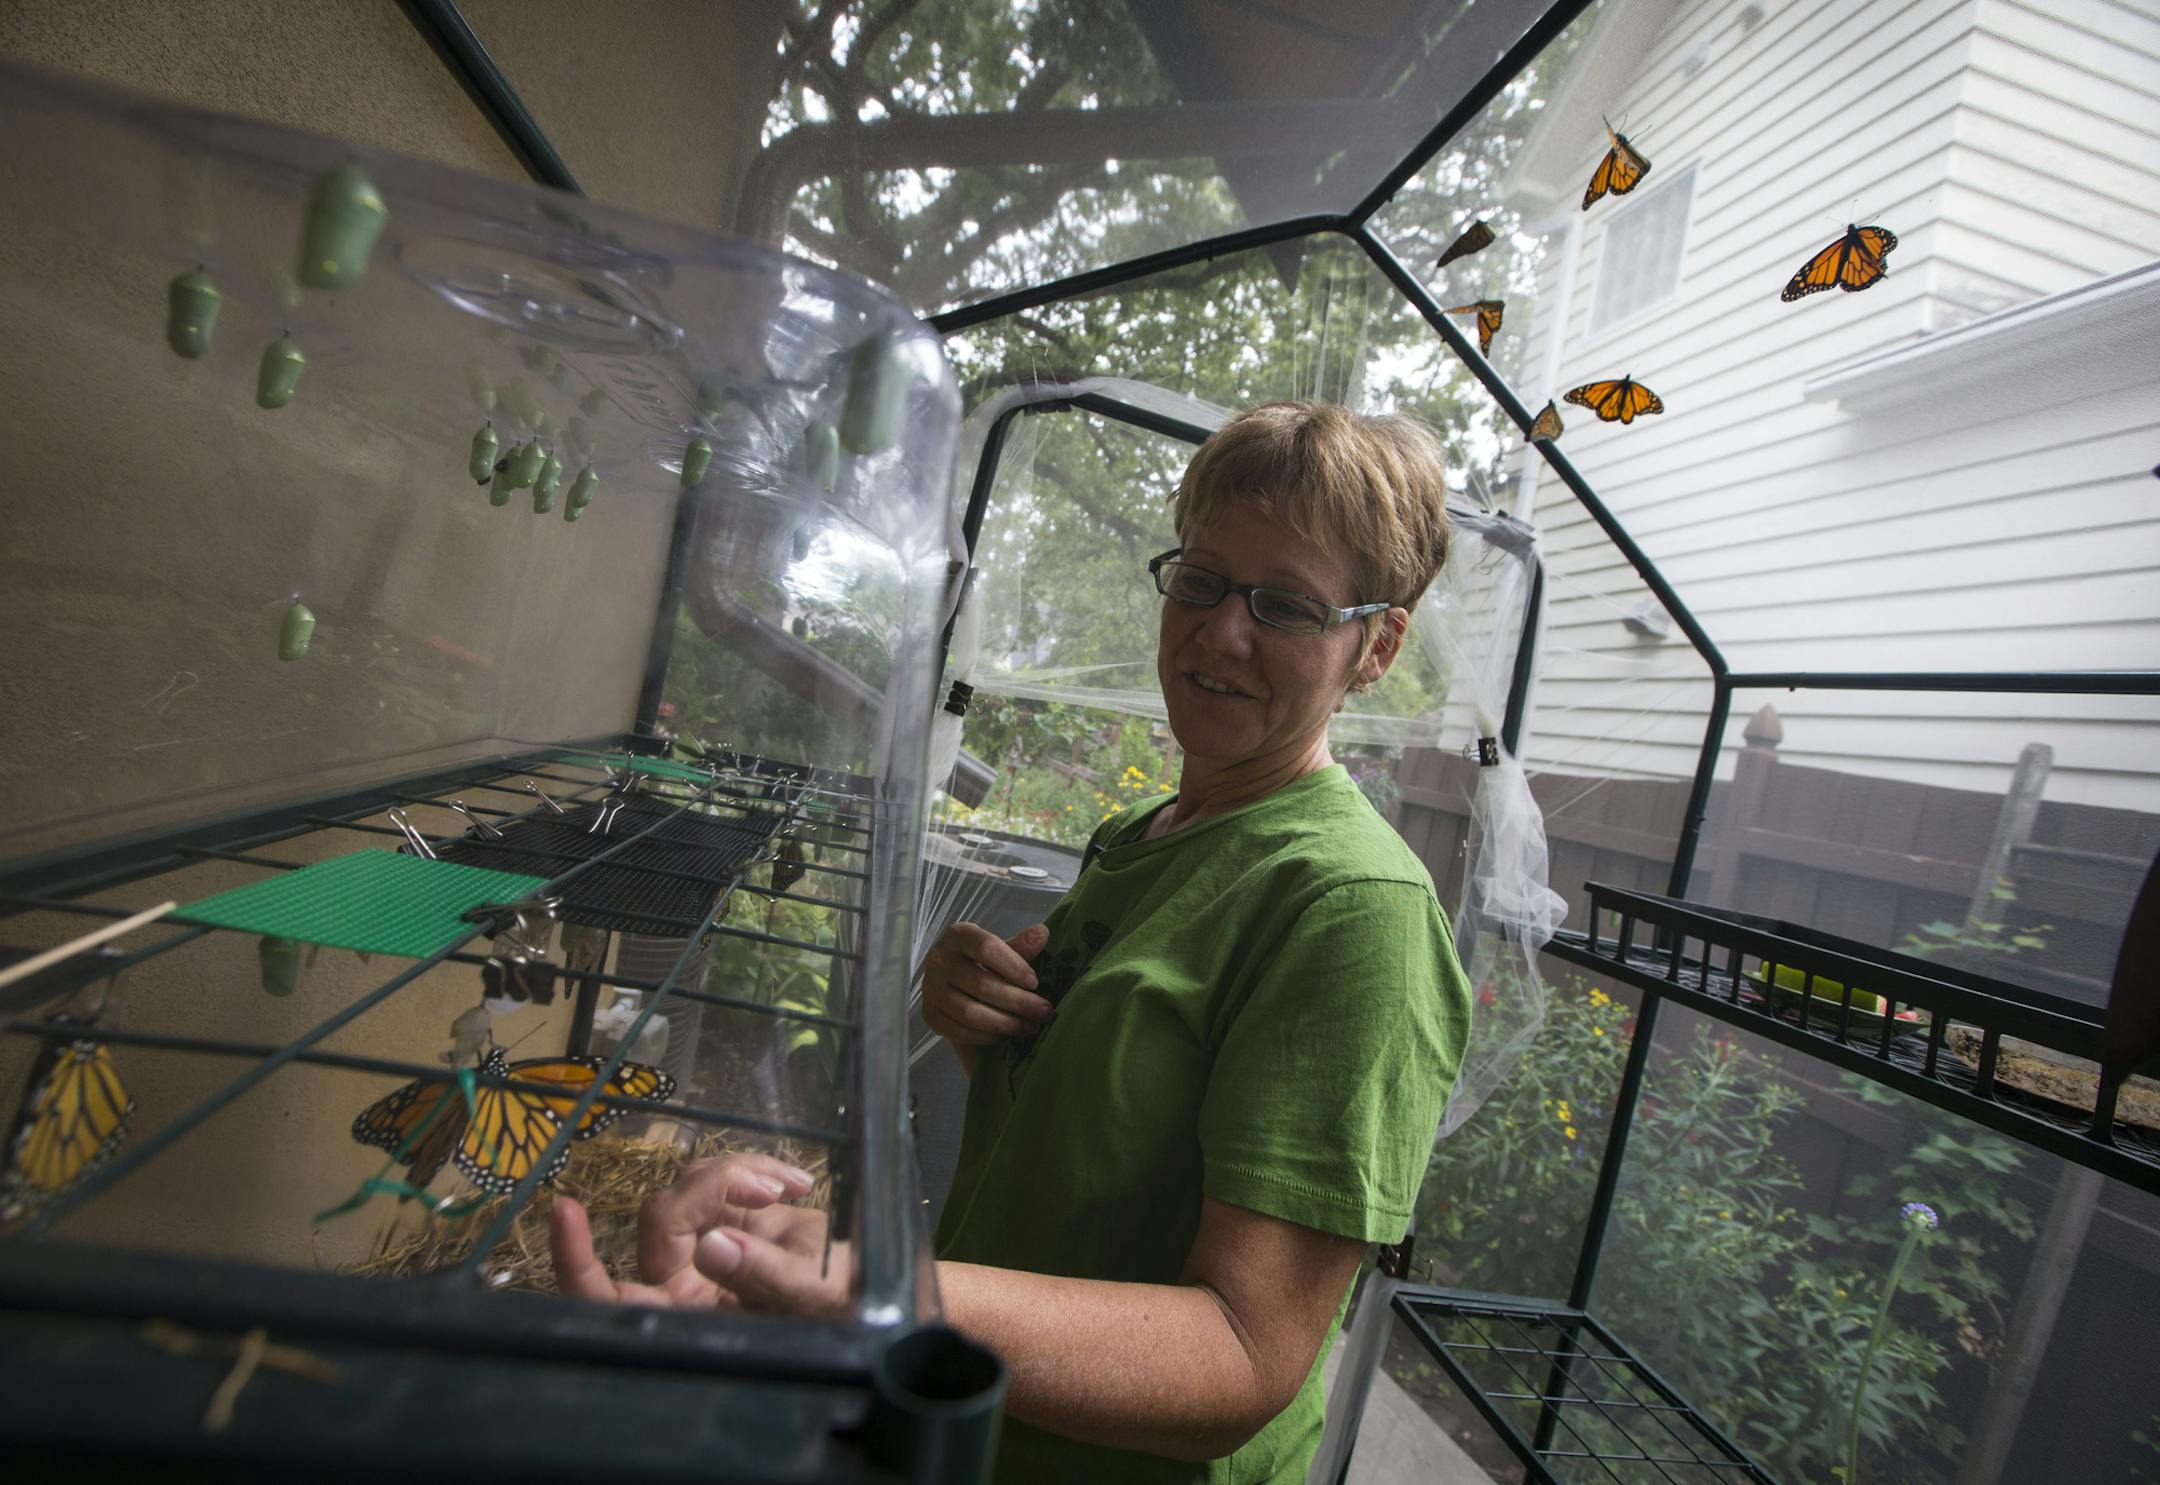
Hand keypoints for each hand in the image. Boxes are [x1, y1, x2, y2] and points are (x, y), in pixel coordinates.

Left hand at [550, 1153, 844, 1313]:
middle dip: (713, 1188)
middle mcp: (683, 1282)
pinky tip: (793, 1184)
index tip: (565, 1208)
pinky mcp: (722, 1215)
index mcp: (689, 1317)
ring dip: (739, 1174)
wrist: (865, 1284)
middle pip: (661, 1218)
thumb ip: (764, 1274)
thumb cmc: (843, 1309)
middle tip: (773, 1189)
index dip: (576, 1261)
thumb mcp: (814, 1296)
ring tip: (793, 1186)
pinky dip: (753, 1168)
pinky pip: (715, 1175)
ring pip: (686, 1188)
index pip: (608, 1300)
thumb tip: (710, 1246)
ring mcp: (701, 1245)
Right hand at [921, 921, 1052, 1047]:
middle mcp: (938, 960)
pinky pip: (960, 1031)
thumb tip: (1041, 933)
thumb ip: (1020, 945)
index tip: (1035, 982)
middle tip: (1043, 1012)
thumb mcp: (1001, 949)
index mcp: (958, 936)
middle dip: (1018, 1001)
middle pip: (981, 984)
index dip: (1013, 966)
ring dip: (1005, 1023)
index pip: (986, 947)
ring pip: (970, 1012)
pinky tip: (1006, 1035)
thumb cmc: (983, 962)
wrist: (954, 983)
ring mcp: (931, 989)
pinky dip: (986, 1036)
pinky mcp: (930, 1015)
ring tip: (1030, 1027)